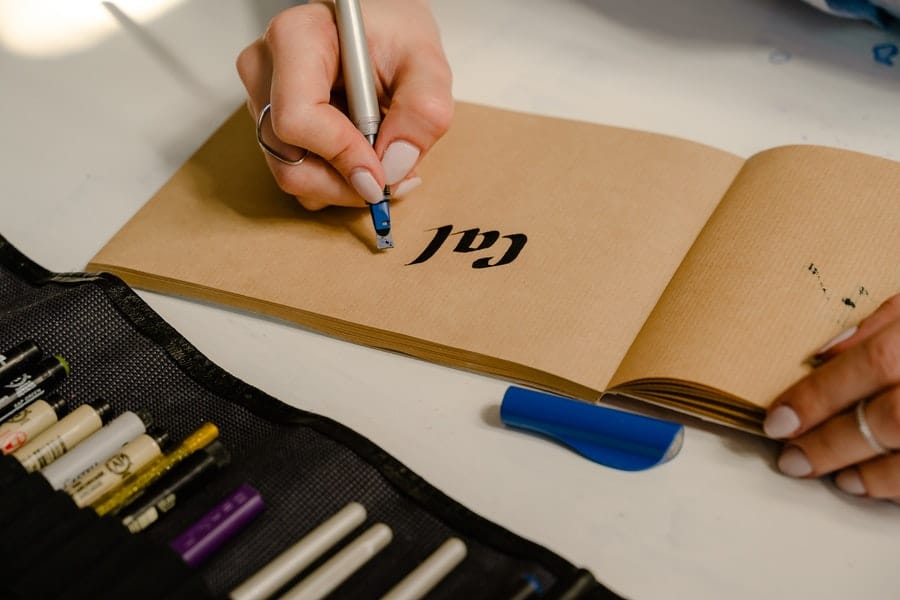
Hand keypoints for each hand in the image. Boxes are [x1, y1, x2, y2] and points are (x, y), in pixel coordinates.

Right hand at [236, 0, 452, 209]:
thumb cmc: (396, 37)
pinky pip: (298, 177)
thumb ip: (422, 112)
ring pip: (293, 177)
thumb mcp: (427, 65)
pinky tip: (364, 159)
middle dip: (345, 183)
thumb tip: (394, 165)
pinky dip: (336, 182)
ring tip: (383, 162)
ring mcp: (262, 102)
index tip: (381, 172)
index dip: (342, 155)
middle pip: (288, 162)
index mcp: (295, 38)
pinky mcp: (271, 128)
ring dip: (344, 185)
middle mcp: (265, 71)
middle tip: (392, 178)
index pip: (296, 119)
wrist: (383, 34)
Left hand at [764, 294, 899, 500]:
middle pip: (893, 418)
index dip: (820, 395)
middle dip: (833, 443)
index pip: (874, 363)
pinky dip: (898, 487)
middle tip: (793, 459)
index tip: (778, 420)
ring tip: (834, 476)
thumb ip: (880, 324)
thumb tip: (821, 353)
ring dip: (869, 474)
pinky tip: (869, 488)